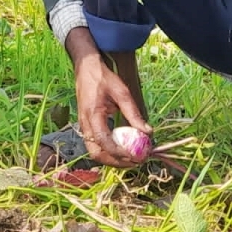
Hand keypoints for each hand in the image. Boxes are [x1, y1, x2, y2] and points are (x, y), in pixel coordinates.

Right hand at [74, 53, 152, 167]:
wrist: (85, 69)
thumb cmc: (103, 78)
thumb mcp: (122, 92)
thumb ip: (133, 113)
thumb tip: (148, 132)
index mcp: (92, 115)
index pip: (104, 141)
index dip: (119, 153)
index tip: (136, 156)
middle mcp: (85, 124)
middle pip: (96, 153)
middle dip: (116, 162)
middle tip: (135, 162)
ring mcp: (83, 126)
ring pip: (94, 152)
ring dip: (112, 159)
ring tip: (131, 159)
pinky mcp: (86, 126)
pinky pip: (95, 145)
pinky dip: (108, 152)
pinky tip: (122, 150)